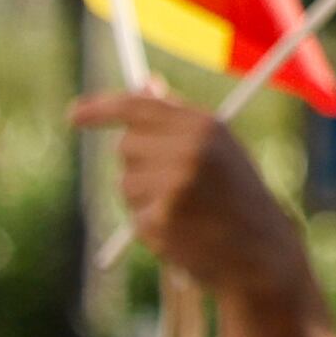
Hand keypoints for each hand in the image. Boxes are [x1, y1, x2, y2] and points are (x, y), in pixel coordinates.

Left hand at [69, 90, 321, 316]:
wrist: (262, 254)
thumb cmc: (238, 200)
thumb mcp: (218, 148)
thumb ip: (179, 119)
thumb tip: (146, 82)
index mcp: (206, 125)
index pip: (137, 106)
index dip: (99, 108)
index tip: (72, 115)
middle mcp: (190, 148)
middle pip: (125, 146)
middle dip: (139, 165)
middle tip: (174, 186)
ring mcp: (174, 183)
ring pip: (125, 183)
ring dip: (143, 199)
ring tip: (185, 211)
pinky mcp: (162, 217)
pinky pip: (134, 216)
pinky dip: (149, 226)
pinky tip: (182, 233)